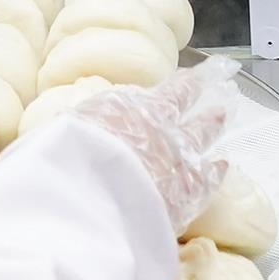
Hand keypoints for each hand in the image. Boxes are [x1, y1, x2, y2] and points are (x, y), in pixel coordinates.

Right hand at [59, 66, 237, 231]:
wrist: (83, 202)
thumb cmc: (58, 166)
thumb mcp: (54, 138)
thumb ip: (72, 133)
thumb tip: (65, 136)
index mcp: (123, 108)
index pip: (155, 92)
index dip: (175, 85)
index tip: (187, 77)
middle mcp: (155, 125)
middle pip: (183, 101)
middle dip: (201, 90)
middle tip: (220, 78)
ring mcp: (175, 157)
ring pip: (201, 133)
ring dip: (212, 121)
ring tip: (224, 111)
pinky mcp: (187, 193)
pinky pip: (208, 177)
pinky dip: (216, 170)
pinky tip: (222, 166)